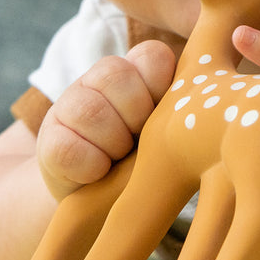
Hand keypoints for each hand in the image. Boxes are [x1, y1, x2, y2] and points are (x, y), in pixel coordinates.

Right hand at [36, 40, 174, 199]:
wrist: (104, 204)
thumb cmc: (150, 162)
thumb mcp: (172, 133)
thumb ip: (186, 109)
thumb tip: (211, 97)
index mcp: (138, 71)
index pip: (152, 55)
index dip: (159, 88)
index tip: (163, 118)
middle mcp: (100, 78)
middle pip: (115, 74)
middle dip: (135, 117)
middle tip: (139, 142)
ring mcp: (69, 104)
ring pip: (89, 110)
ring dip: (113, 144)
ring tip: (120, 160)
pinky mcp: (48, 140)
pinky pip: (68, 148)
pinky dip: (90, 167)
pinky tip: (98, 174)